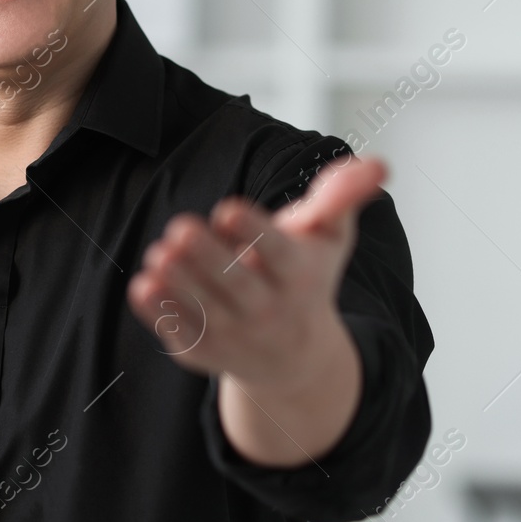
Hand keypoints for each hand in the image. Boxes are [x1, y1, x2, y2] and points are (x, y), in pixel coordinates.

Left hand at [126, 154, 388, 464]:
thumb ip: (342, 197)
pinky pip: (178, 332)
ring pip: (205, 311)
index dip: (254, 232)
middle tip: (181, 229)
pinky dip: (159, 313)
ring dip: (180, 284)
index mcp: (299, 277)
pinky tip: (142, 285)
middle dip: (209, 259)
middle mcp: (269, 311)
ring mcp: (234, 336)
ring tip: (159, 254)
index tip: (227, 209)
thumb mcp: (328, 237)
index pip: (279, 254)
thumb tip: (378, 164)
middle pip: (239, 286)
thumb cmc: (305, 278)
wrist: (292, 357)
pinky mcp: (201, 352)